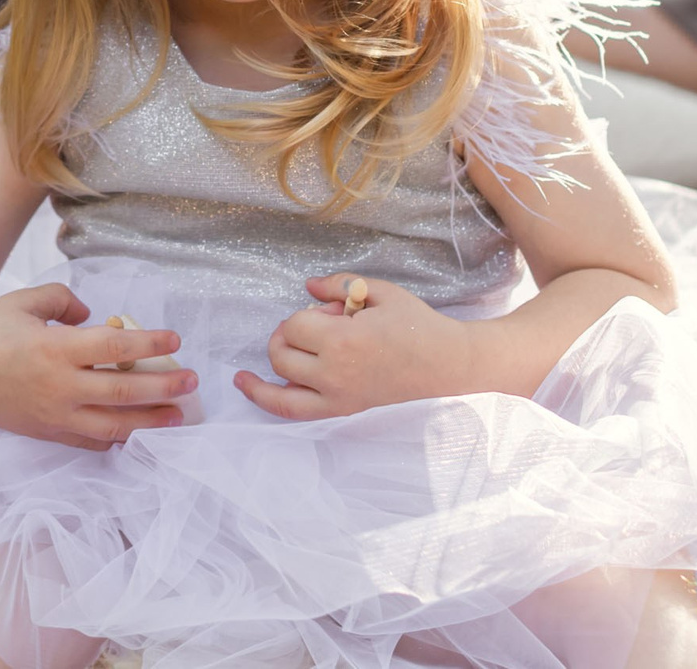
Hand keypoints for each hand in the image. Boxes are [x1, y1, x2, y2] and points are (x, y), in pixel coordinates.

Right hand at [0, 283, 197, 449]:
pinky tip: (137, 432)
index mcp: (54, 348)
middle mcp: (58, 386)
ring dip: (150, 421)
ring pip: (113, 425)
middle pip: (123, 390)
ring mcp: (53, 415)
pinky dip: (118, 439)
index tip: (175, 339)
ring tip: (178, 416)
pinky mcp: (47, 433)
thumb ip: (65, 301)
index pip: (114, 346)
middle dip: (163, 386)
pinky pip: (90, 442)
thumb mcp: (26, 301)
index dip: (148, 342)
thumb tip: (94, 316)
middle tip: (191, 380)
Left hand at [235, 275, 480, 420]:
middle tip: (315, 326)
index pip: (296, 325)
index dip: (308, 313)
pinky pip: (295, 412)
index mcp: (344, 341)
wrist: (447, 363)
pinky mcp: (344, 411)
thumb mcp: (380, 291)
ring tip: (252, 367)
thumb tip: (307, 287)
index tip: (335, 311)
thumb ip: (339, 284)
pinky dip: (267, 400)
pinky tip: (249, 386)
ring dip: (265, 373)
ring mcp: (338, 398)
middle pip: (282, 354)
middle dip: (288, 334)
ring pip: (280, 390)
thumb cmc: (416, 324)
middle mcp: (335, 374)